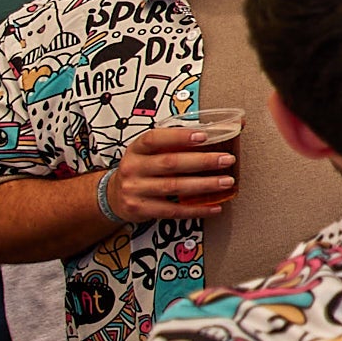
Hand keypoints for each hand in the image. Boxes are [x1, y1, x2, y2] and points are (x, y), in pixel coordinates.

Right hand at [111, 124, 239, 221]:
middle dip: (202, 161)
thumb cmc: (142, 169)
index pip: (154, 138)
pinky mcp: (140, 209)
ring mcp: (134, 190)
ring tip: (226, 181)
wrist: (114, 196)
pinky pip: (173, 211)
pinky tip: (214, 206)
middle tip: (227, 160)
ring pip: (173, 187)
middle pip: (170, 163)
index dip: (179, 137)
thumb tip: (220, 130)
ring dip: (204, 185)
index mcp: (136, 149)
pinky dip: (196, 210)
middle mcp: (133, 168)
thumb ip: (175, 143)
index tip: (204, 136)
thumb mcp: (149, 152)